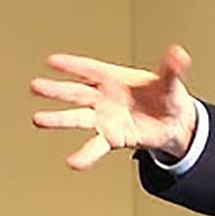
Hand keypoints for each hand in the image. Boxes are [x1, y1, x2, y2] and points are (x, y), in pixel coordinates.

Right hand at [31, 45, 197, 170]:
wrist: (173, 123)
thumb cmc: (167, 96)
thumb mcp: (171, 82)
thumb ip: (172, 69)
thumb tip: (179, 54)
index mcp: (115, 78)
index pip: (90, 69)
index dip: (73, 65)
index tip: (52, 61)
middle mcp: (104, 97)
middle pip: (76, 92)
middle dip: (56, 89)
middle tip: (35, 86)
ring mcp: (105, 118)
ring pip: (78, 118)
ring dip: (58, 119)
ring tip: (39, 119)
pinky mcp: (112, 137)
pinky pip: (96, 146)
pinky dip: (85, 155)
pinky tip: (73, 162)